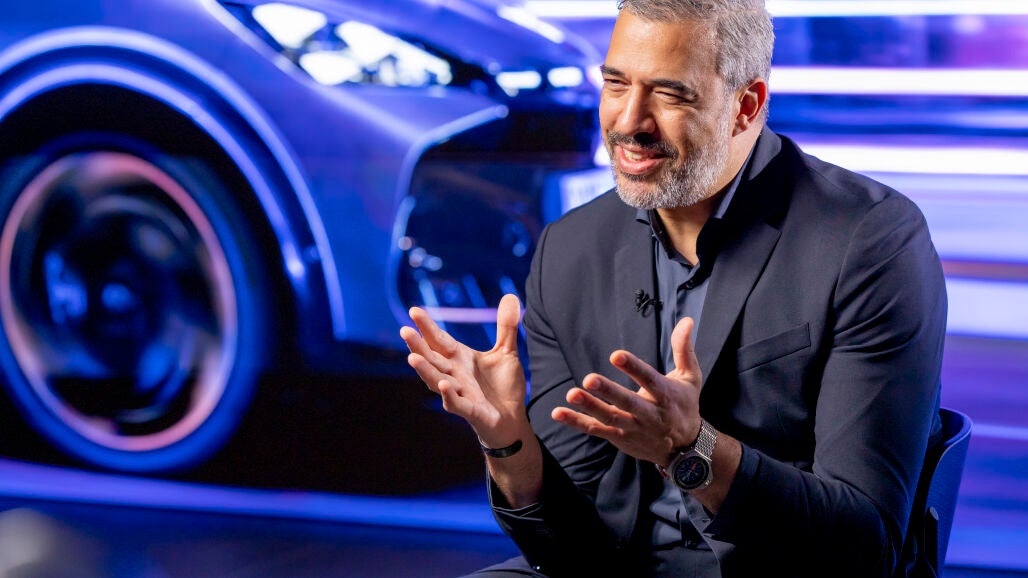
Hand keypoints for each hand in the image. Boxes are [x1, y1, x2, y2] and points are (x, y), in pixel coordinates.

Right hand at [400, 294, 527, 446]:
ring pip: (436, 380)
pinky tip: (442, 385)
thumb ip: (506, 326)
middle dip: (418, 346)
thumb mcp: (506, 352)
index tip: (414, 310)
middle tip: (404, 330)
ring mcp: (460, 393)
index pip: (440, 340)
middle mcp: (454, 375)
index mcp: (460, 359)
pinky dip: (449, 395)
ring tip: (412, 358)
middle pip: (432, 358)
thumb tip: (510, 295)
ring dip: (425, 371)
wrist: (512, 419)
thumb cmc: (503, 386)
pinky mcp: (471, 411)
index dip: (427, 327)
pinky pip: (457, 403)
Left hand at [552, 316, 702, 464]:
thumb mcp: (691, 377)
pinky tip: (559, 412)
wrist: (685, 450)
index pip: (649, 379)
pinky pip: (596, 430)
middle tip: (589, 379)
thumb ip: (684, 349)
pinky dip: (577, 422)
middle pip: (628, 402)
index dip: (633, 368)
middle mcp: (649, 413)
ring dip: (590, 407)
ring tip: (571, 395)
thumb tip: (686, 320)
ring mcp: (633, 428)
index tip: (616, 355)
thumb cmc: (685, 405)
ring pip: (610, 418)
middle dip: (608, 391)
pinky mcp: (620, 438)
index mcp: (665, 395)